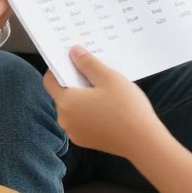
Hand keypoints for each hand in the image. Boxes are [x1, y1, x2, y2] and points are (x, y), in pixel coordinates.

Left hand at [43, 46, 162, 159]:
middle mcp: (65, 119)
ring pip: (72, 107)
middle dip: (75, 82)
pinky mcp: (84, 140)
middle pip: (62, 94)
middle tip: (95, 72)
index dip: (58, 67)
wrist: (141, 140)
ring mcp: (74, 132)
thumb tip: (73, 51)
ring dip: (82, 97)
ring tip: (104, 90)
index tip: (72, 60)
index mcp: (67, 101)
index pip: (50, 81)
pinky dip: (88, 111)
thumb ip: (88, 63)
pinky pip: (80, 120)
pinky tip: (106, 107)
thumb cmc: (125, 106)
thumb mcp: (108, 77)